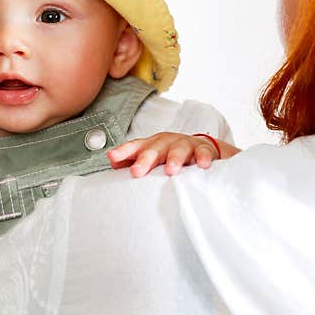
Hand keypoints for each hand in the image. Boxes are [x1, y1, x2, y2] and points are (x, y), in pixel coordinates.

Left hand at [107, 132, 224, 177]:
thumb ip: (132, 162)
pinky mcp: (202, 150)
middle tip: (137, 171)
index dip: (123, 152)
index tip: (112, 157)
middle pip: (154, 150)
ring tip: (170, 170)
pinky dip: (203, 158)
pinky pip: (202, 153)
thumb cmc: (169, 157)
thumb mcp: (152, 159)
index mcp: (150, 146)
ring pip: (178, 150)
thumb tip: (112, 165)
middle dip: (145, 160)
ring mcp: (184, 145)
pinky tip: (202, 165)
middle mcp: (165, 143)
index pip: (134, 147)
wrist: (201, 151)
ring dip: (174, 159)